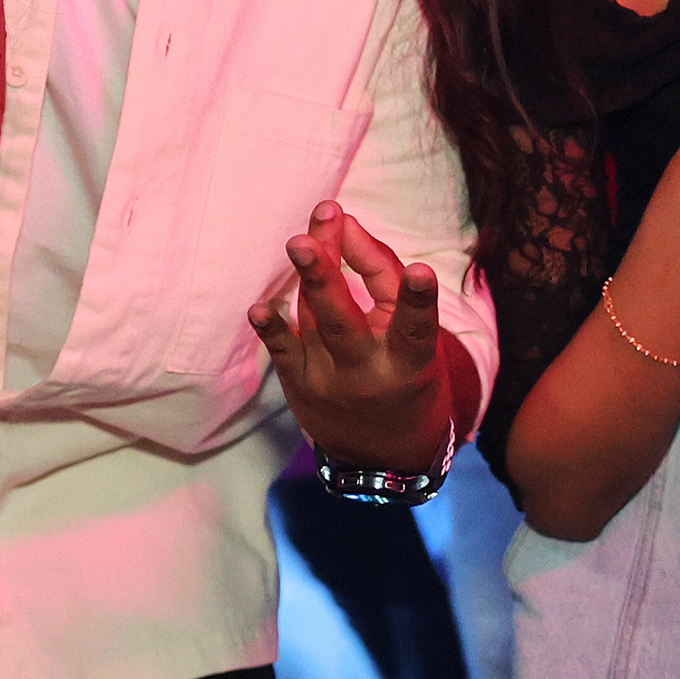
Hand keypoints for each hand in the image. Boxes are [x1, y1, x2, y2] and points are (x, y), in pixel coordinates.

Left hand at [248, 204, 459, 475]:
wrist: (381, 454)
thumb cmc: (404, 373)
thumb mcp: (412, 334)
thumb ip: (381, 274)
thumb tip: (344, 224)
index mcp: (409, 362)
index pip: (416, 328)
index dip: (419, 300)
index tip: (422, 270)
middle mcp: (367, 373)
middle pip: (343, 323)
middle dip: (324, 280)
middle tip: (304, 240)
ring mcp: (328, 382)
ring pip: (314, 321)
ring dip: (307, 280)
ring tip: (300, 242)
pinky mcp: (300, 385)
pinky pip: (283, 354)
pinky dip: (271, 330)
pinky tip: (258, 309)